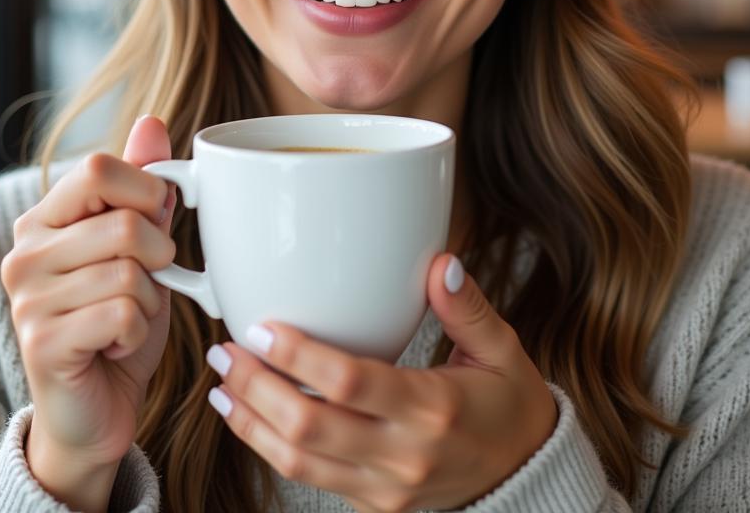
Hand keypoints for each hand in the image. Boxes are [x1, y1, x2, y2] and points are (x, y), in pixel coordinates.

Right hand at [0, 116, 176, 484]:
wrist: (98, 406)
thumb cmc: (121, 318)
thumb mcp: (143, 246)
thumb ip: (144, 187)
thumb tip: (152, 122)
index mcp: (44, 218)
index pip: (99, 167)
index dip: (147, 190)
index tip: (157, 220)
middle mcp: (24, 252)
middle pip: (124, 223)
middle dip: (159, 257)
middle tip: (146, 283)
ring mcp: (27, 299)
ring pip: (130, 273)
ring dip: (149, 302)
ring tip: (126, 318)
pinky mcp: (40, 343)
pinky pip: (123, 314)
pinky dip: (137, 332)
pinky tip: (114, 345)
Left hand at [205, 253, 557, 512]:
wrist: (527, 475)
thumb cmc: (509, 403)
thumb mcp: (501, 349)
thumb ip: (466, 307)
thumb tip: (440, 262)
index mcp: (434, 407)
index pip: (350, 382)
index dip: (298, 356)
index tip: (261, 327)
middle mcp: (404, 454)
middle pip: (310, 427)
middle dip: (256, 388)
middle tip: (225, 351)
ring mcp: (385, 489)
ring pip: (300, 463)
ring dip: (252, 423)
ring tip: (222, 385)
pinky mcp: (373, 506)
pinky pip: (311, 481)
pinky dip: (272, 450)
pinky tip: (251, 419)